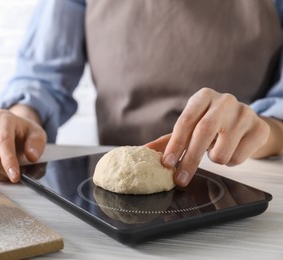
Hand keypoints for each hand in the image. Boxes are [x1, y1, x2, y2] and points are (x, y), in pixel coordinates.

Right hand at [0, 107, 46, 182]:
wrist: (14, 130)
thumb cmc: (26, 133)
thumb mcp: (38, 135)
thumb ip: (37, 145)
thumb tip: (31, 157)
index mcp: (2, 118)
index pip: (3, 142)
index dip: (9, 161)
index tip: (15, 177)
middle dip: (5, 171)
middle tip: (17, 175)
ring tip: (9, 171)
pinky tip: (0, 170)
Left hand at [146, 88, 269, 186]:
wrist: (245, 122)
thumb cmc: (211, 125)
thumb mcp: (190, 127)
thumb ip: (168, 140)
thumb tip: (143, 150)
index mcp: (203, 97)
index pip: (185, 121)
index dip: (175, 144)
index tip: (167, 163)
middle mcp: (224, 101)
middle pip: (203, 133)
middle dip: (190, 160)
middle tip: (180, 178)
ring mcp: (245, 113)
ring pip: (223, 150)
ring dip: (215, 159)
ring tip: (215, 151)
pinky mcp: (259, 128)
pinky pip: (240, 157)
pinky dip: (232, 161)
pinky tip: (232, 149)